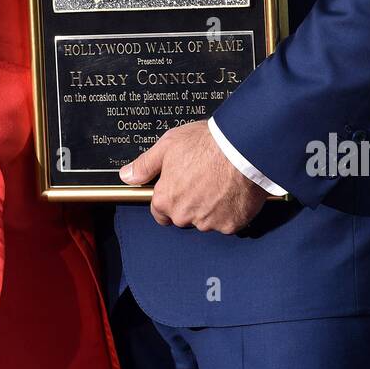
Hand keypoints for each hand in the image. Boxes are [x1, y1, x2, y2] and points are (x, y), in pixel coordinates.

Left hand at [119, 120, 266, 232]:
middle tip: (203, 179)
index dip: (168, 198)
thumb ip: (145, 165)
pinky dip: (231, 210)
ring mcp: (209, 222)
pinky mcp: (231, 224)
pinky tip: (233, 190)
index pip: (159, 212)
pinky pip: (228, 221)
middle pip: (183, 216)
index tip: (179, 187)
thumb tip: (127, 175)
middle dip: (191, 203)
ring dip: (211, 207)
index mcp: (165, 200)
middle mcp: (184, 216)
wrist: (242, 148)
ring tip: (220, 182)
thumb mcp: (168, 145)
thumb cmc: (206, 144)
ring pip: (206, 220)